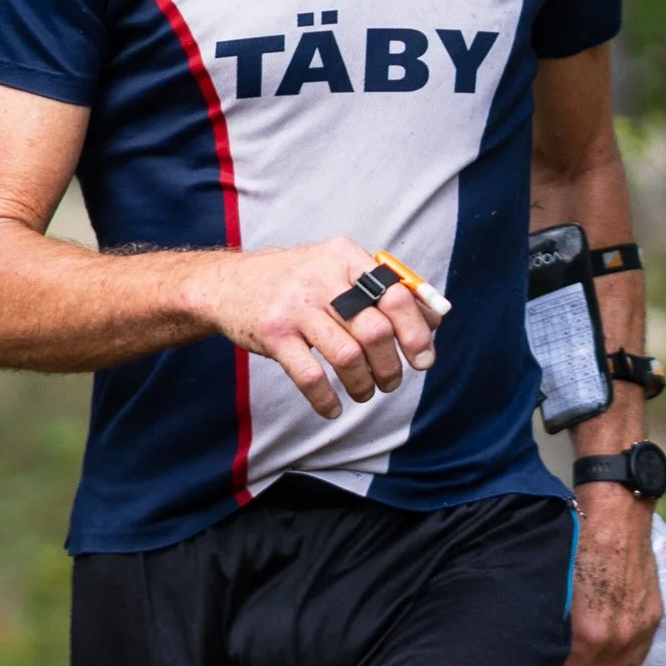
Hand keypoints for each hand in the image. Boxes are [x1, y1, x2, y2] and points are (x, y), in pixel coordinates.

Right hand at [190, 237, 439, 420]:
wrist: (228, 284)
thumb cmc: (297, 282)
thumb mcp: (338, 269)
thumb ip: (385, 289)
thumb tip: (436, 317)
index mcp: (345, 257)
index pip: (396, 295)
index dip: (417, 332)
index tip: (424, 359)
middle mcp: (321, 278)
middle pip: (376, 329)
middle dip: (391, 366)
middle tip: (391, 381)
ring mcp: (295, 307)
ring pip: (347, 356)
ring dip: (364, 384)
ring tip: (365, 392)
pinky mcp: (272, 334)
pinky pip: (309, 376)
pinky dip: (327, 400)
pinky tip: (333, 408)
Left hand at [562, 482, 662, 665]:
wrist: (614, 519)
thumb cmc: (573, 549)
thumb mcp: (552, 593)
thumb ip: (551, 631)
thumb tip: (541, 654)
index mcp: (585, 637)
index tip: (550, 664)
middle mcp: (614, 640)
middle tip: (569, 645)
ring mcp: (637, 631)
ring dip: (603, 659)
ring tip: (592, 635)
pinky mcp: (653, 619)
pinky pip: (637, 654)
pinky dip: (625, 646)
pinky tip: (614, 626)